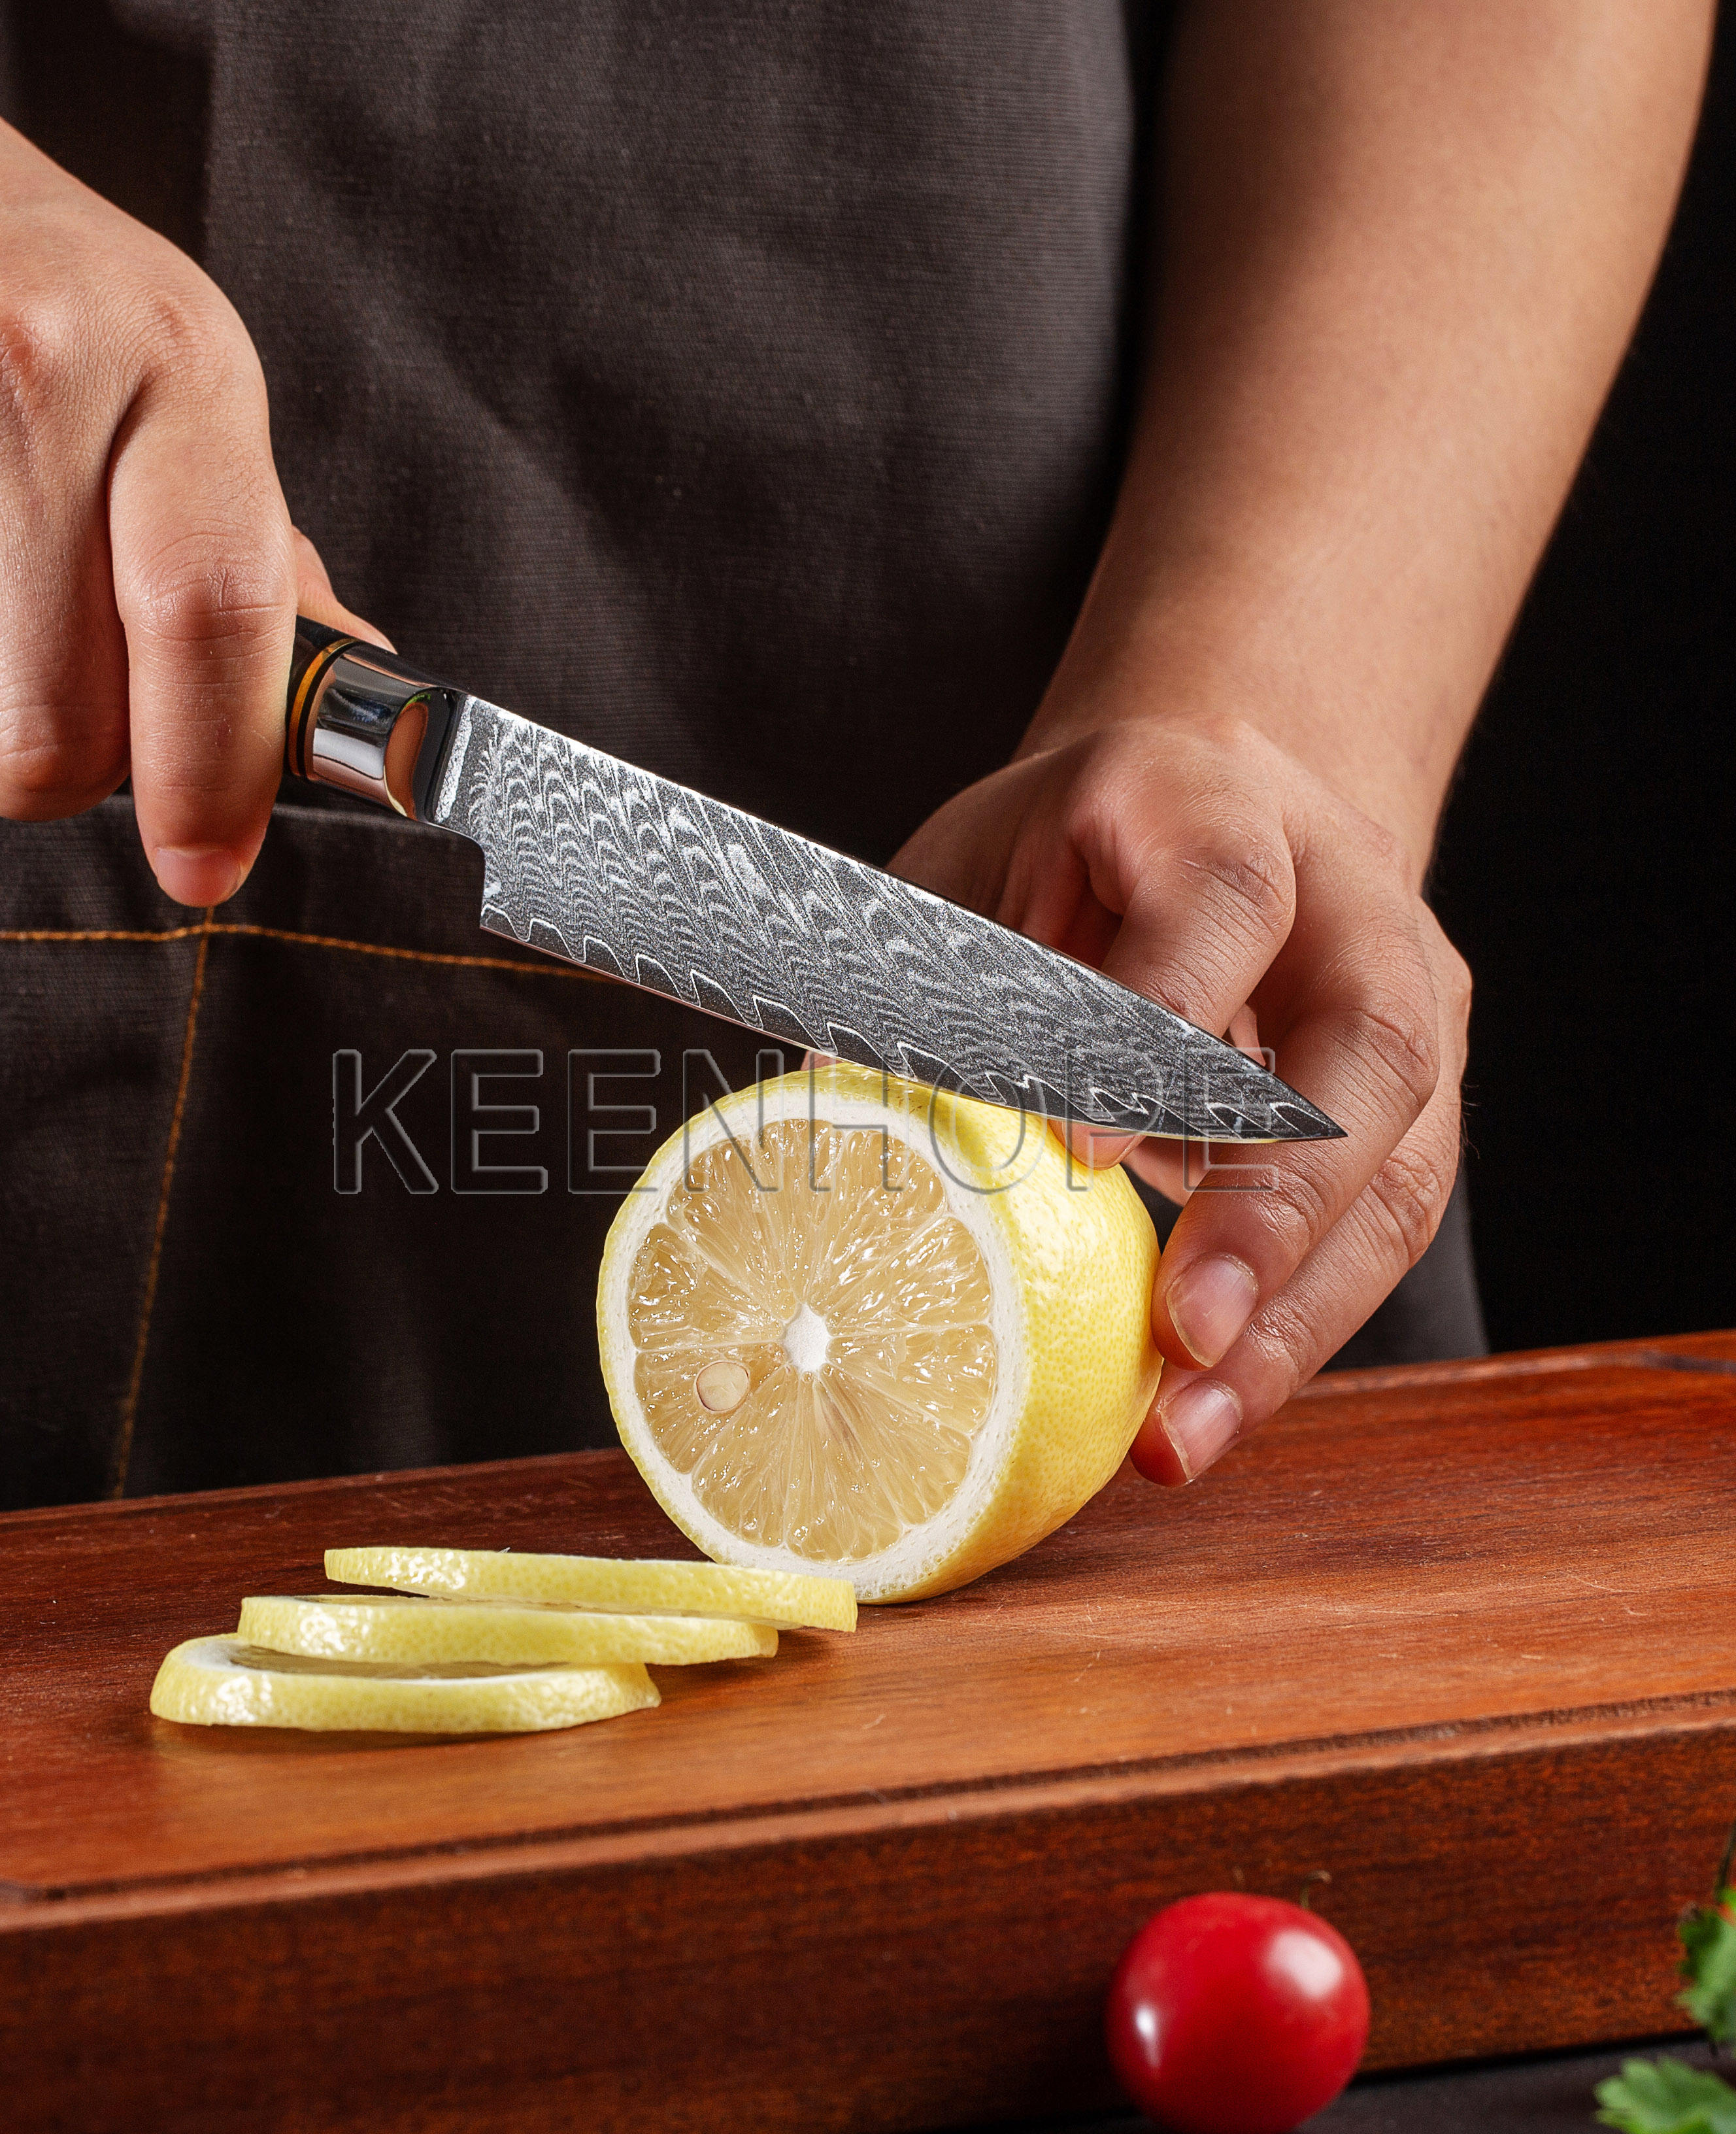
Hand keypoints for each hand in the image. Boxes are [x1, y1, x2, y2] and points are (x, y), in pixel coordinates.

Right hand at [0, 0, 377, 904]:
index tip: (205, 864)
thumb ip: (248, 548)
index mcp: (165, 357)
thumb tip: (349, 700)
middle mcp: (7, 365)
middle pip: (47, 730)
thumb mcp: (160, 369)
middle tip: (24, 677)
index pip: (210, 610)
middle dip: (43, 759)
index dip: (214, 775)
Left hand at [890, 714, 1471, 1483]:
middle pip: (1369, 1051)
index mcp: (1211, 803)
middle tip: (1184, 1331)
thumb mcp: (973, 880)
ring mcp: (1408, 1000)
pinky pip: (1382, 1228)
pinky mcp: (1420, 1101)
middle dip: (1276, 1208)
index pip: (1224, 899)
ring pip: (1403, 1167)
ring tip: (1193, 1429)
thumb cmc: (1063, 858)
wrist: (1219, 803)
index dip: (1163, 1020)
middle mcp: (1343, 893)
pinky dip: (1294, 1329)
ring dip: (1296, 1315)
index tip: (1081, 1147)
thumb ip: (930, 992)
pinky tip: (1211, 1408)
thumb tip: (823, 1132)